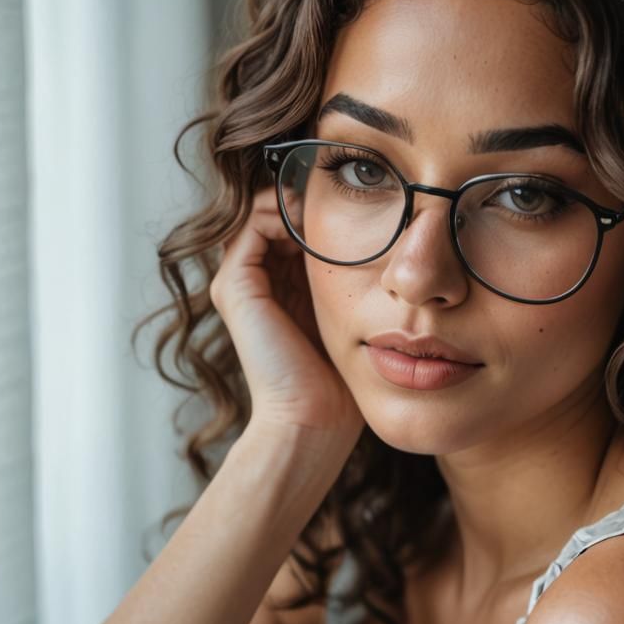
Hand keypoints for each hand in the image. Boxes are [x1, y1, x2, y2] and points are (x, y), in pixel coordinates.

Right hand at [208, 183, 363, 449]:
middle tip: (344, 202)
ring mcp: (238, 285)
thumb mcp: (351, 324)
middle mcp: (253, 285)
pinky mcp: (234, 287)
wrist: (313, 421)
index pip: (290, 231)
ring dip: (297, 202)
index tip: (357, 211)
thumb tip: (389, 254)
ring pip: (262, 214)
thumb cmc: (340, 384)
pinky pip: (254, 225)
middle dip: (309, 203)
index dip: (319, 214)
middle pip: (274, 218)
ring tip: (331, 209)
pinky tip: (317, 225)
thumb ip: (354, 290)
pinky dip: (283, 212)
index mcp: (279, 293)